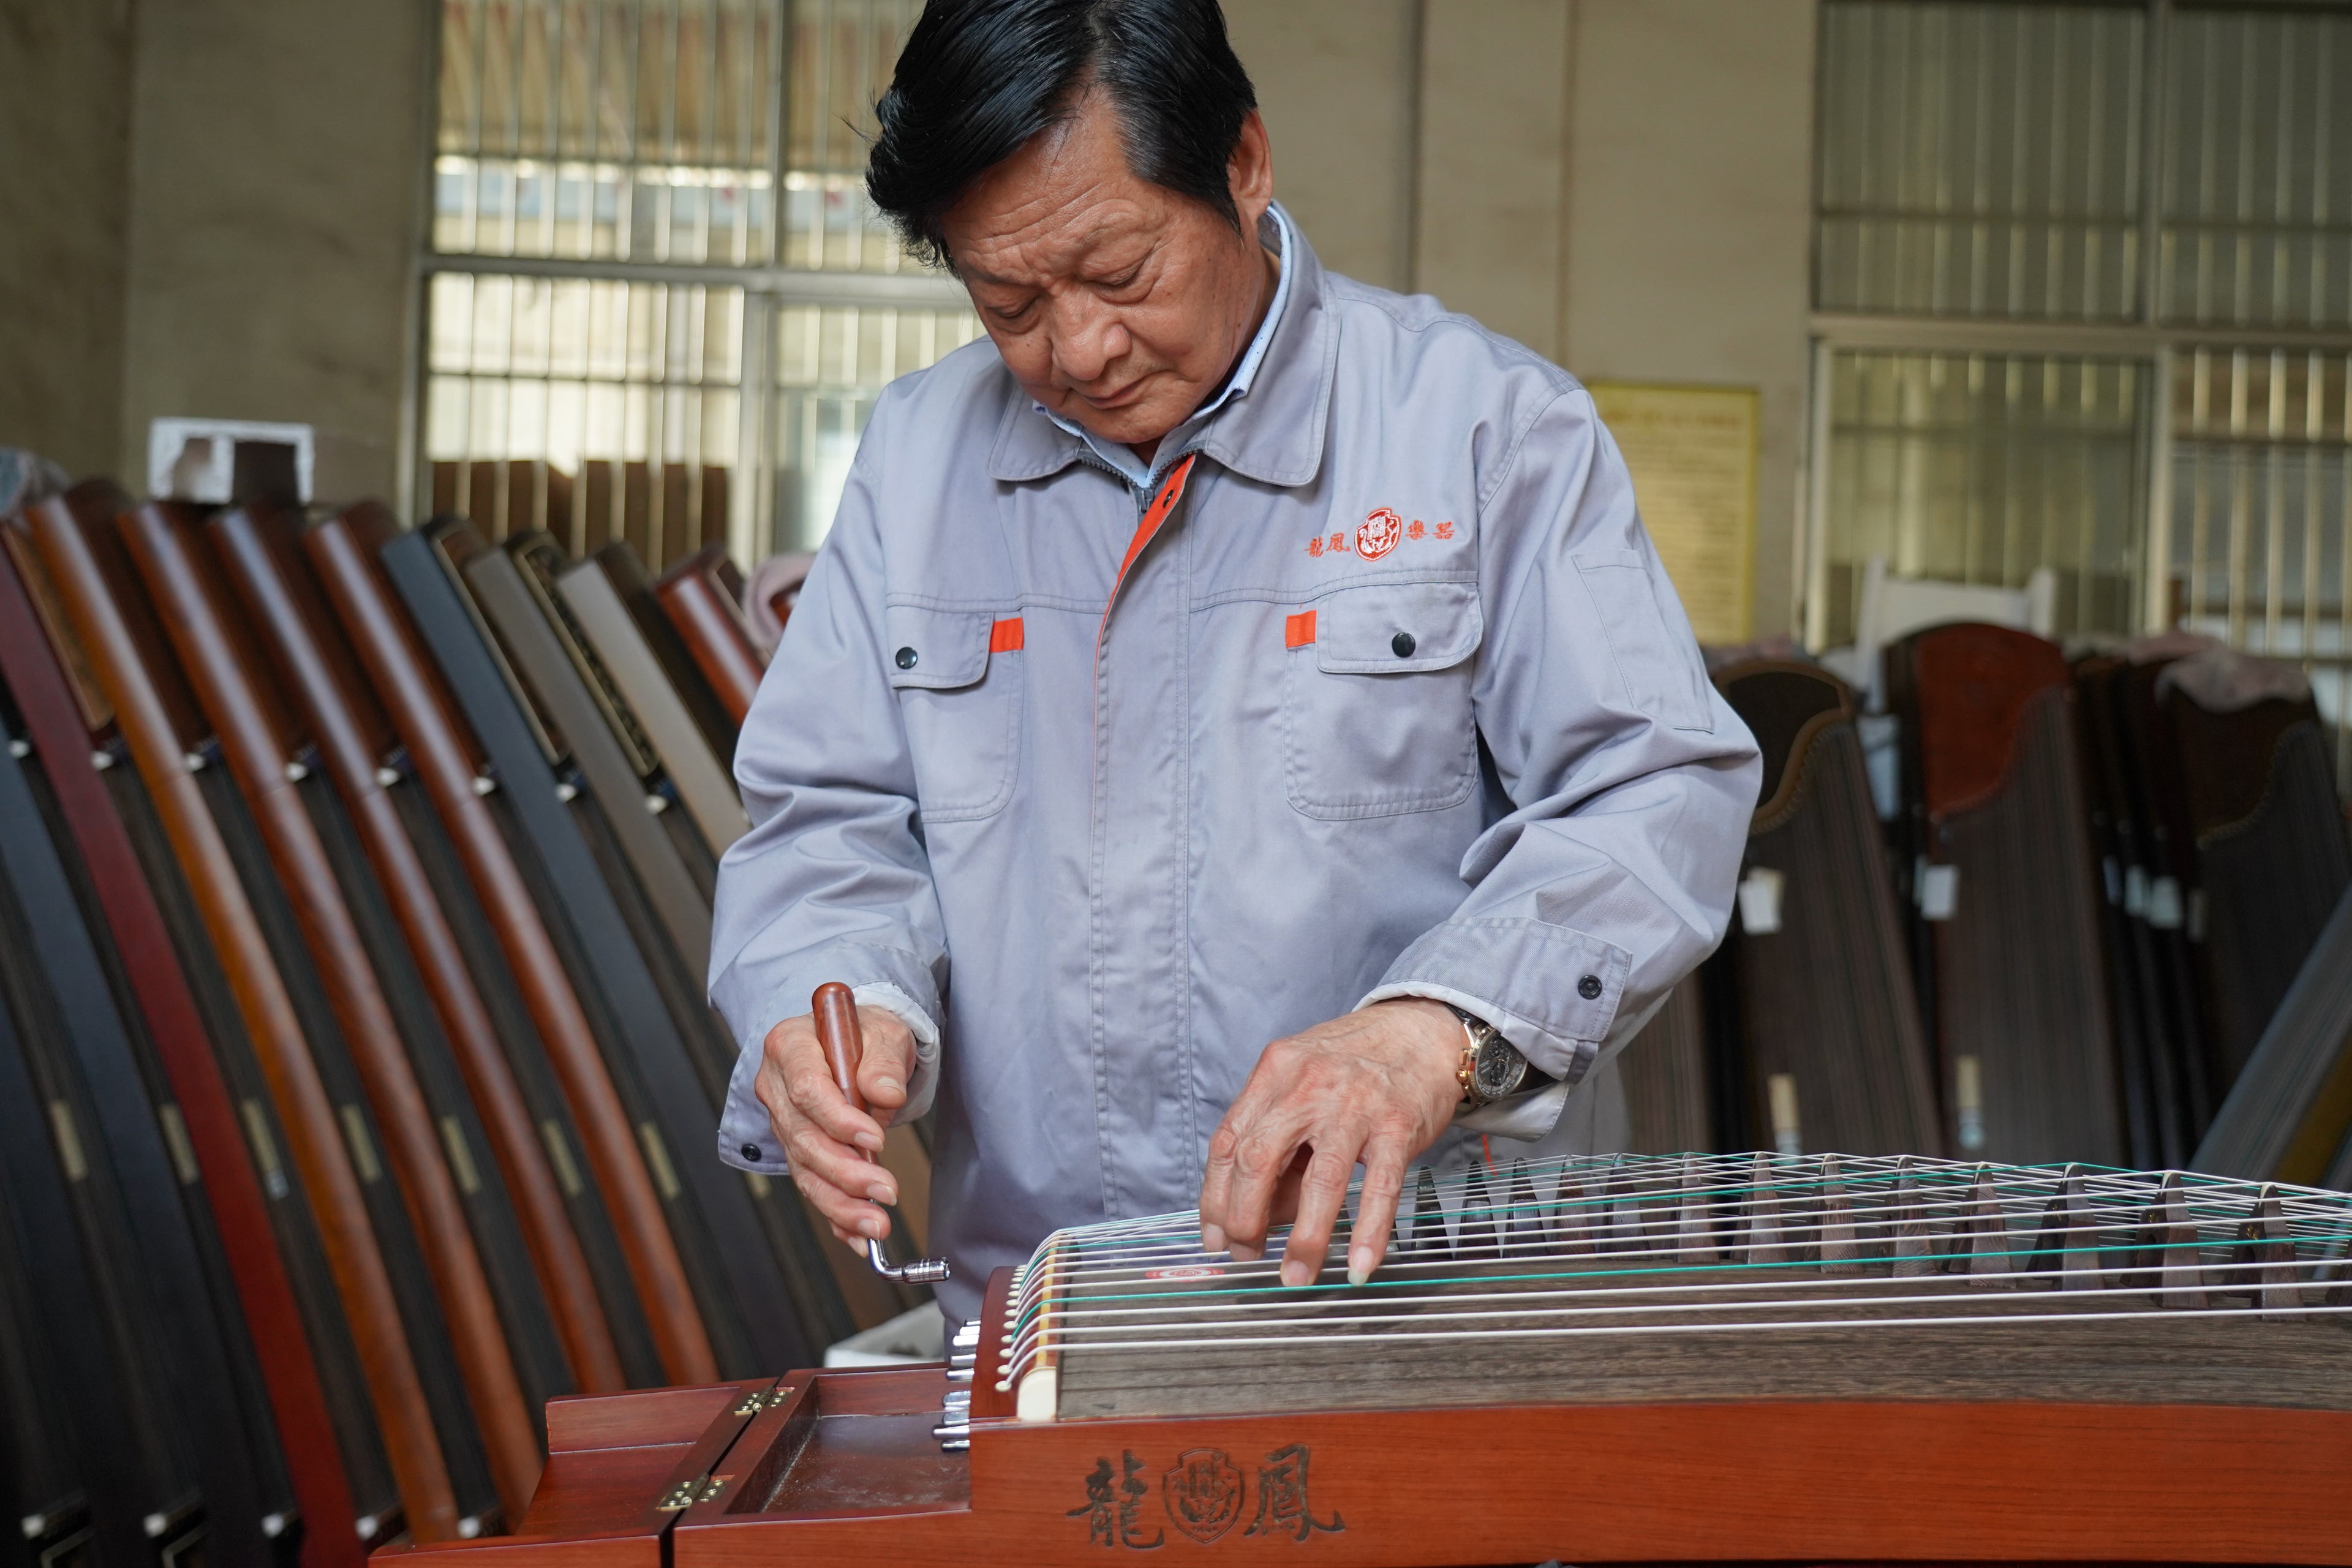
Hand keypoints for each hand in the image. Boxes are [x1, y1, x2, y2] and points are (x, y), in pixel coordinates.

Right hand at [753, 1004, 914, 1249]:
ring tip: (875, 1224)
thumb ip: (883, 1062)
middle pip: (803, 1137)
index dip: (838, 1120)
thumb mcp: (884, 1031)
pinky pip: (812, 1185)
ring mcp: (783, 1121)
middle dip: (844, 1171)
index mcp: (790, 1046)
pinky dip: (836, 1215)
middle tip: (884, 1191)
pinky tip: (857, 1236)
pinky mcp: (797, 1148)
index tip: (874, 1141)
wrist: (857, 1042)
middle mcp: (777, 1086)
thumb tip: (884, 1093)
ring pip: (804, 1169)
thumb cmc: (866, 1033)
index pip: (806, 1089)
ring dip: (840, 1202)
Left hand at [1197, 999, 1462, 1287]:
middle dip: (1245, 1219)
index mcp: (1275, 1070)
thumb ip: (1277, 1140)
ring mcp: (1355, 1105)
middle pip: (1258, 1160)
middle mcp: (1309, 1084)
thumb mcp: (1302, 1082)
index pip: (1227, 1141)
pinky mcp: (1398, 1126)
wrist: (1423, 1030)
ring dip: (1303, 1239)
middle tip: (1248, 1255)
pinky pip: (1380, 1189)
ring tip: (1296, 1275)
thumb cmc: (1355, 1063)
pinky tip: (1357, 1266)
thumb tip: (1260, 1216)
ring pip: (1318, 1182)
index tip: (1216, 1237)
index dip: (1214, 1198)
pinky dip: (1367, 1234)